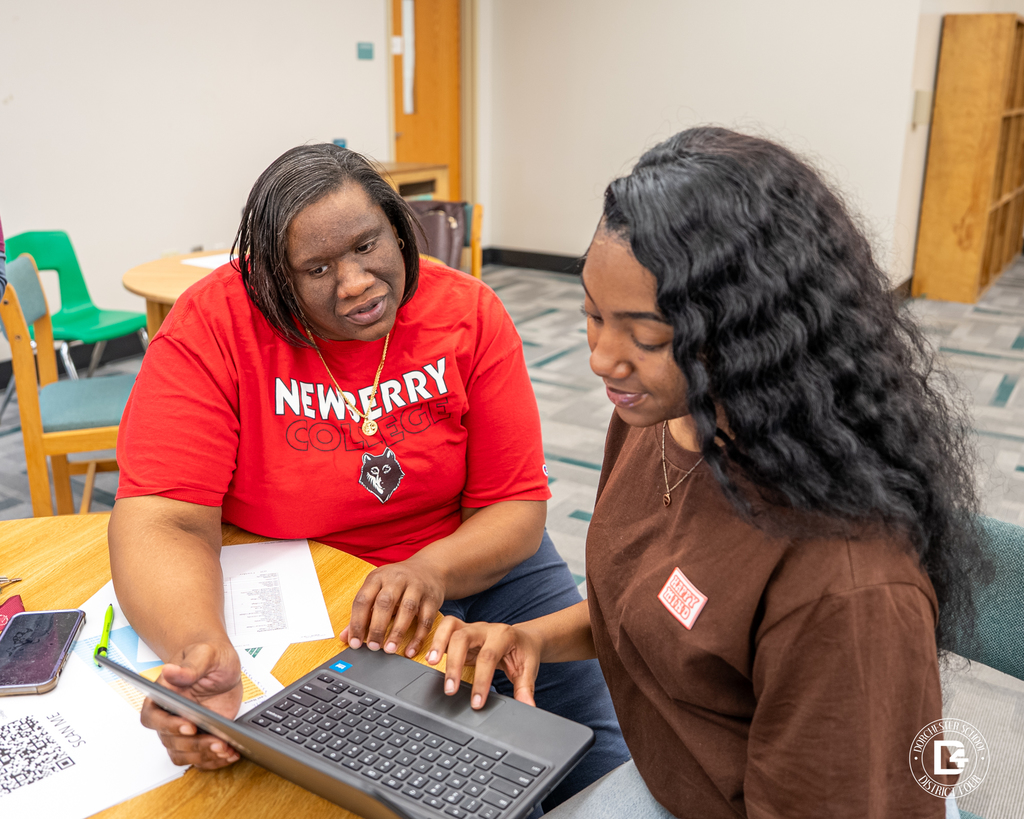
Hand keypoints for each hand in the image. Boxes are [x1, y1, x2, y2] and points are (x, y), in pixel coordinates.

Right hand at [140, 640, 242, 768]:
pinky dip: (213, 760)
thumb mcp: (205, 655)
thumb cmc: (209, 656)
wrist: (222, 664)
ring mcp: (183, 730)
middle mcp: (168, 716)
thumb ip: (189, 666)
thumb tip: (169, 670)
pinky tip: (229, 754)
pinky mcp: (199, 737)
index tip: (189, 726)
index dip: (168, 725)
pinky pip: (199, 757)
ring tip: (225, 749)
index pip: (153, 717)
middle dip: (194, 744)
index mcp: (162, 695)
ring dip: (203, 756)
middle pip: (170, 741)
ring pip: (182, 754)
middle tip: (217, 741)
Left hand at [341, 557, 445, 657]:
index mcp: (378, 577)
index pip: (363, 599)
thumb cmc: (397, 583)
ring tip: (390, 649)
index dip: (357, 622)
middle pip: (385, 602)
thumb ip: (362, 613)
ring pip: (407, 609)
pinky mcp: (432, 598)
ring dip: (398, 631)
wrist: (429, 568)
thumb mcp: (377, 590)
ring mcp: (416, 587)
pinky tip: (410, 650)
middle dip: (377, 627)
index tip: (354, 643)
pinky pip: (426, 619)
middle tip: (373, 647)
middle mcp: (397, 579)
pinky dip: (418, 637)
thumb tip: (345, 637)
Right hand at [426, 616, 541, 709]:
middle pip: (464, 638)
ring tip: (431, 663)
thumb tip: (527, 706)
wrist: (522, 638)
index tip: (476, 703)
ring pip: (450, 627)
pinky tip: (429, 657)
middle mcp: (485, 629)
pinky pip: (445, 628)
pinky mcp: (462, 631)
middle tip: (450, 690)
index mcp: (503, 636)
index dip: (481, 681)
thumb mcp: (528, 669)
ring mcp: (471, 627)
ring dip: (438, 644)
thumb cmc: (523, 653)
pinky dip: (435, 639)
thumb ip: (525, 688)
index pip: (488, 657)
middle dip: (454, 663)